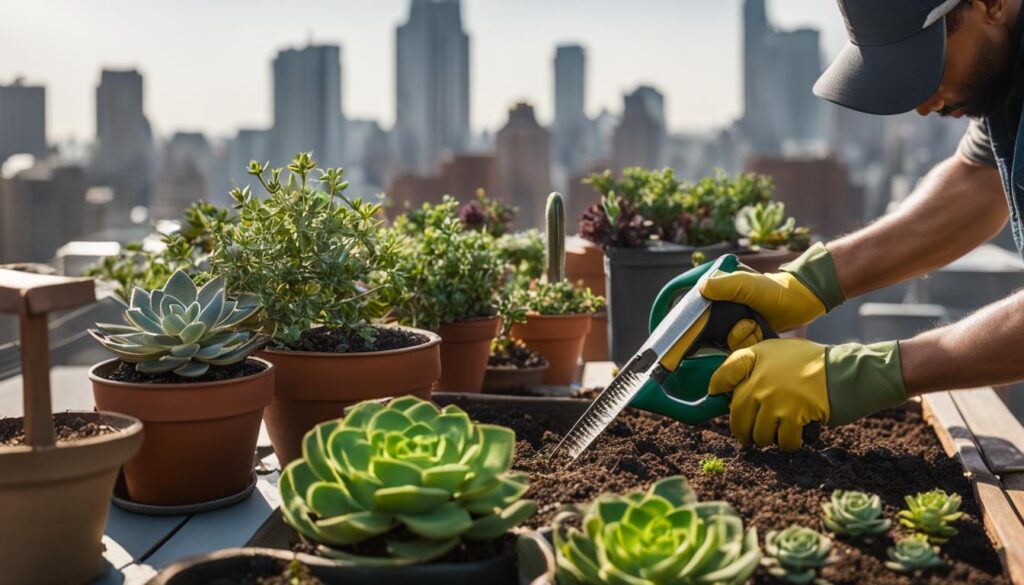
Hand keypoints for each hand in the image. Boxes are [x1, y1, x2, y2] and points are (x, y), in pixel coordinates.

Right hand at [698, 242, 845, 348]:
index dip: (699, 327)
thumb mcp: (747, 284)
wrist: (801, 301)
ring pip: (728, 345)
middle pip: (711, 336)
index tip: (715, 328)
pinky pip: (740, 350)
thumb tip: (701, 289)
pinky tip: (761, 333)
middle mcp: (722, 312)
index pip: (696, 316)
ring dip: (744, 340)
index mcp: (716, 297)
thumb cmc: (774, 289)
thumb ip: (724, 285)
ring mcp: (734, 326)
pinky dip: (751, 345)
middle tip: (747, 324)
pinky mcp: (746, 338)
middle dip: (732, 334)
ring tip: (757, 326)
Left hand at [708, 338, 906, 450]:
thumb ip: (748, 365)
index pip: (722, 377)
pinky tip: (798, 434)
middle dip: (745, 431)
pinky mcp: (793, 415)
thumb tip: (719, 389)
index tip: (717, 398)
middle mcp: (760, 379)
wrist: (847, 370)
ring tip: (781, 431)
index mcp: (755, 359)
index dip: (717, 390)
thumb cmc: (813, 363)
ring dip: (770, 439)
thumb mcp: (777, 352)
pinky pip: (784, 442)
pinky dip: (790, 443)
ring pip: (760, 434)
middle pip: (737, 417)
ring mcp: (775, 398)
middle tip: (754, 434)